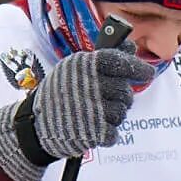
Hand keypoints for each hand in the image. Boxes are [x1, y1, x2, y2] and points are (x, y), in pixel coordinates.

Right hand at [0, 47, 156, 180]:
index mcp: (83, 66)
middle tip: (109, 100)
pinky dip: (107, 133)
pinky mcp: (93, 132)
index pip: (118, 61)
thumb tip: (131, 48)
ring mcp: (91, 109)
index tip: (147, 72)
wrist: (34, 126)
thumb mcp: (74, 70)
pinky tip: (94, 128)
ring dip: (113, 116)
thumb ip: (104, 57)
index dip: (136, 67)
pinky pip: (114, 133)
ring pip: (121, 113)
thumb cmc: (58, 96)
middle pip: (124, 91)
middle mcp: (88, 84)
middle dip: (121, 98)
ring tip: (95, 115)